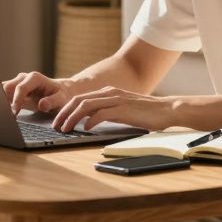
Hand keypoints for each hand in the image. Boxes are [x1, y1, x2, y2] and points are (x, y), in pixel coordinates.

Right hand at [3, 71, 71, 114]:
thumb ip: (52, 102)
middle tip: (8, 115)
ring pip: (3, 89)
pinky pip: (5, 93)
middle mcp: (24, 77)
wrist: (62, 91)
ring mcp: (19, 81)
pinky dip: (4, 101)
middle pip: (7, 87)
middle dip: (5, 100)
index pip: (20, 88)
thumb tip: (42, 105)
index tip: (14, 113)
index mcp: (35, 78)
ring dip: (2, 100)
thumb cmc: (62, 95)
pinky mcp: (15, 88)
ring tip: (6, 113)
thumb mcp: (62, 99)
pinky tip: (6, 110)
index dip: (16, 100)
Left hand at [51, 87, 176, 132]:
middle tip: (55, 126)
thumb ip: (107, 112)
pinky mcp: (123, 109)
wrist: (166, 110)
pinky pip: (101, 113)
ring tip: (65, 128)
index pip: (80, 98)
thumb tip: (89, 122)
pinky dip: (90, 121)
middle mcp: (109, 93)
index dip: (65, 109)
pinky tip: (85, 129)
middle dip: (63, 113)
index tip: (57, 120)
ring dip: (72, 118)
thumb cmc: (145, 113)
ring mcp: (116, 100)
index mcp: (107, 92)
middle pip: (78, 100)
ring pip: (86, 106)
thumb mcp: (122, 110)